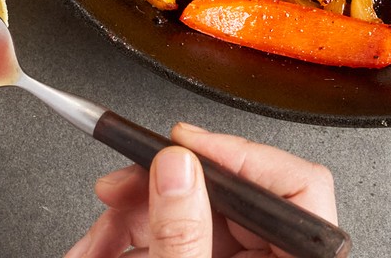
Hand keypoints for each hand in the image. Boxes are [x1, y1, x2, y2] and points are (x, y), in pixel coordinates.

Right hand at [66, 123, 339, 257]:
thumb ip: (182, 235)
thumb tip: (175, 168)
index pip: (297, 184)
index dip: (236, 153)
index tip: (179, 143)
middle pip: (232, 198)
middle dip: (159, 189)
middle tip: (116, 186)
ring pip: (194, 222)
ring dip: (132, 221)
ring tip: (92, 238)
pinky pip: (181, 245)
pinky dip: (136, 245)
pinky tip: (100, 251)